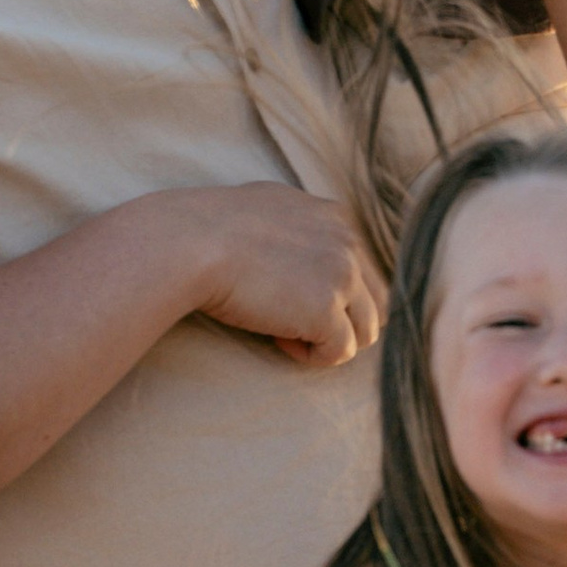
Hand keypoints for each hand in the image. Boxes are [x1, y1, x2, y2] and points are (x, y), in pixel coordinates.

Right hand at [180, 186, 385, 368]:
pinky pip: (340, 352)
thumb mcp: (270, 210)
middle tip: (298, 326)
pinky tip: (280, 340)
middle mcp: (348, 243)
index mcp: (337, 218)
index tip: (295, 299)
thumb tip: (309, 258)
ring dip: (329, 341)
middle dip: (344, 323)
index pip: (366, 271)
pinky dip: (313, 356)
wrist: (189, 243)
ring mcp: (342, 275)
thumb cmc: (212, 232)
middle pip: (376, 304)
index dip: (337, 297)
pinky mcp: (326, 309)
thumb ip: (302, 230)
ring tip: (286, 333)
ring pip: (365, 332)